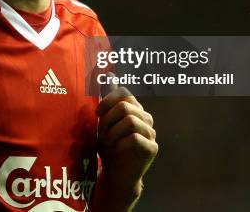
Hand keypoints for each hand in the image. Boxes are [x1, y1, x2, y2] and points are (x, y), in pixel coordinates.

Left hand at [96, 77, 157, 200]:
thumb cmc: (109, 147)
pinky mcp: (152, 148)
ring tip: (108, 142)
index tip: (97, 113)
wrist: (116, 174)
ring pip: (130, 120)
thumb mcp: (105, 123)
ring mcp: (151, 133)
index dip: (108, 100)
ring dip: (113, 132)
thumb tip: (110, 75)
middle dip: (108, 120)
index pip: (124, 92)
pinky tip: (117, 150)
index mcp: (135, 109)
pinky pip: (135, 138)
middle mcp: (145, 118)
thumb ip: (108, 101)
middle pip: (125, 107)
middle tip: (102, 133)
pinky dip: (120, 144)